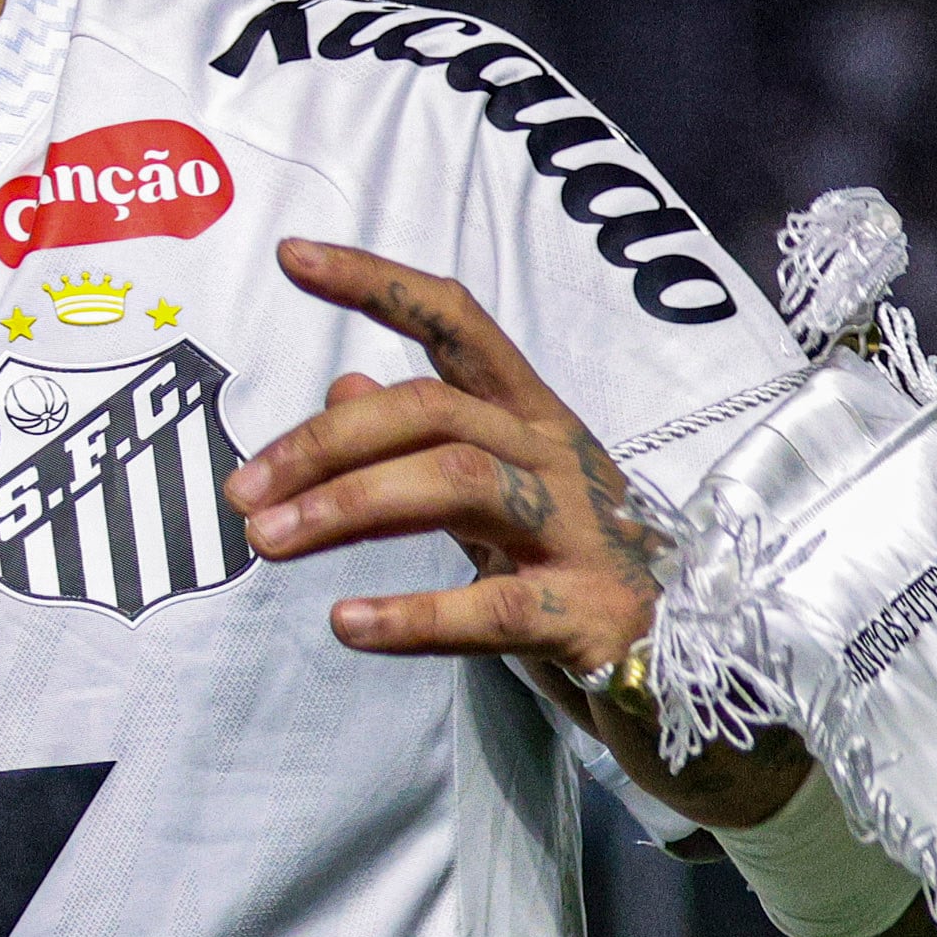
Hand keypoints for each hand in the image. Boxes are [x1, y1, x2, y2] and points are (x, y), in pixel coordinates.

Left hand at [227, 239, 676, 678]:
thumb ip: (426, 444)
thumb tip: (342, 384)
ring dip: (348, 506)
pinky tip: (349, 624)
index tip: (292, 254)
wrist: (695, 682)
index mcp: (533, 416)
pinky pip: (495, 606)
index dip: (376, 281)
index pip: (456, 321)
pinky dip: (416, 615)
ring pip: (458, 481)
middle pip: (433, 410)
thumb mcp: (499, 498)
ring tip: (268, 542)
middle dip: (323, 443)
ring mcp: (580, 533)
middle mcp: (557, 456)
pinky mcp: (590, 614)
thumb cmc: (579, 577)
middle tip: (241, 495)